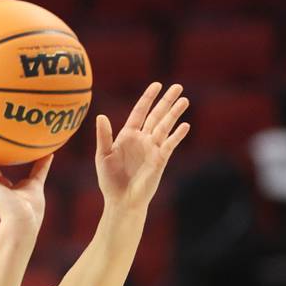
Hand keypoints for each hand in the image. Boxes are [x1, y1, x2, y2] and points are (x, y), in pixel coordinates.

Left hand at [95, 82, 189, 208]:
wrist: (122, 200)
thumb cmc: (110, 180)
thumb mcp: (103, 155)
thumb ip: (104, 136)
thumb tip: (101, 115)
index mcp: (128, 135)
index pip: (140, 112)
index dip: (148, 98)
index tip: (157, 85)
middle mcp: (142, 139)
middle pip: (157, 115)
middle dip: (167, 101)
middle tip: (178, 86)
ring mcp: (152, 149)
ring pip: (165, 127)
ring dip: (175, 114)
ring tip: (185, 100)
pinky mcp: (160, 160)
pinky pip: (170, 144)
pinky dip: (177, 135)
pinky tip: (185, 125)